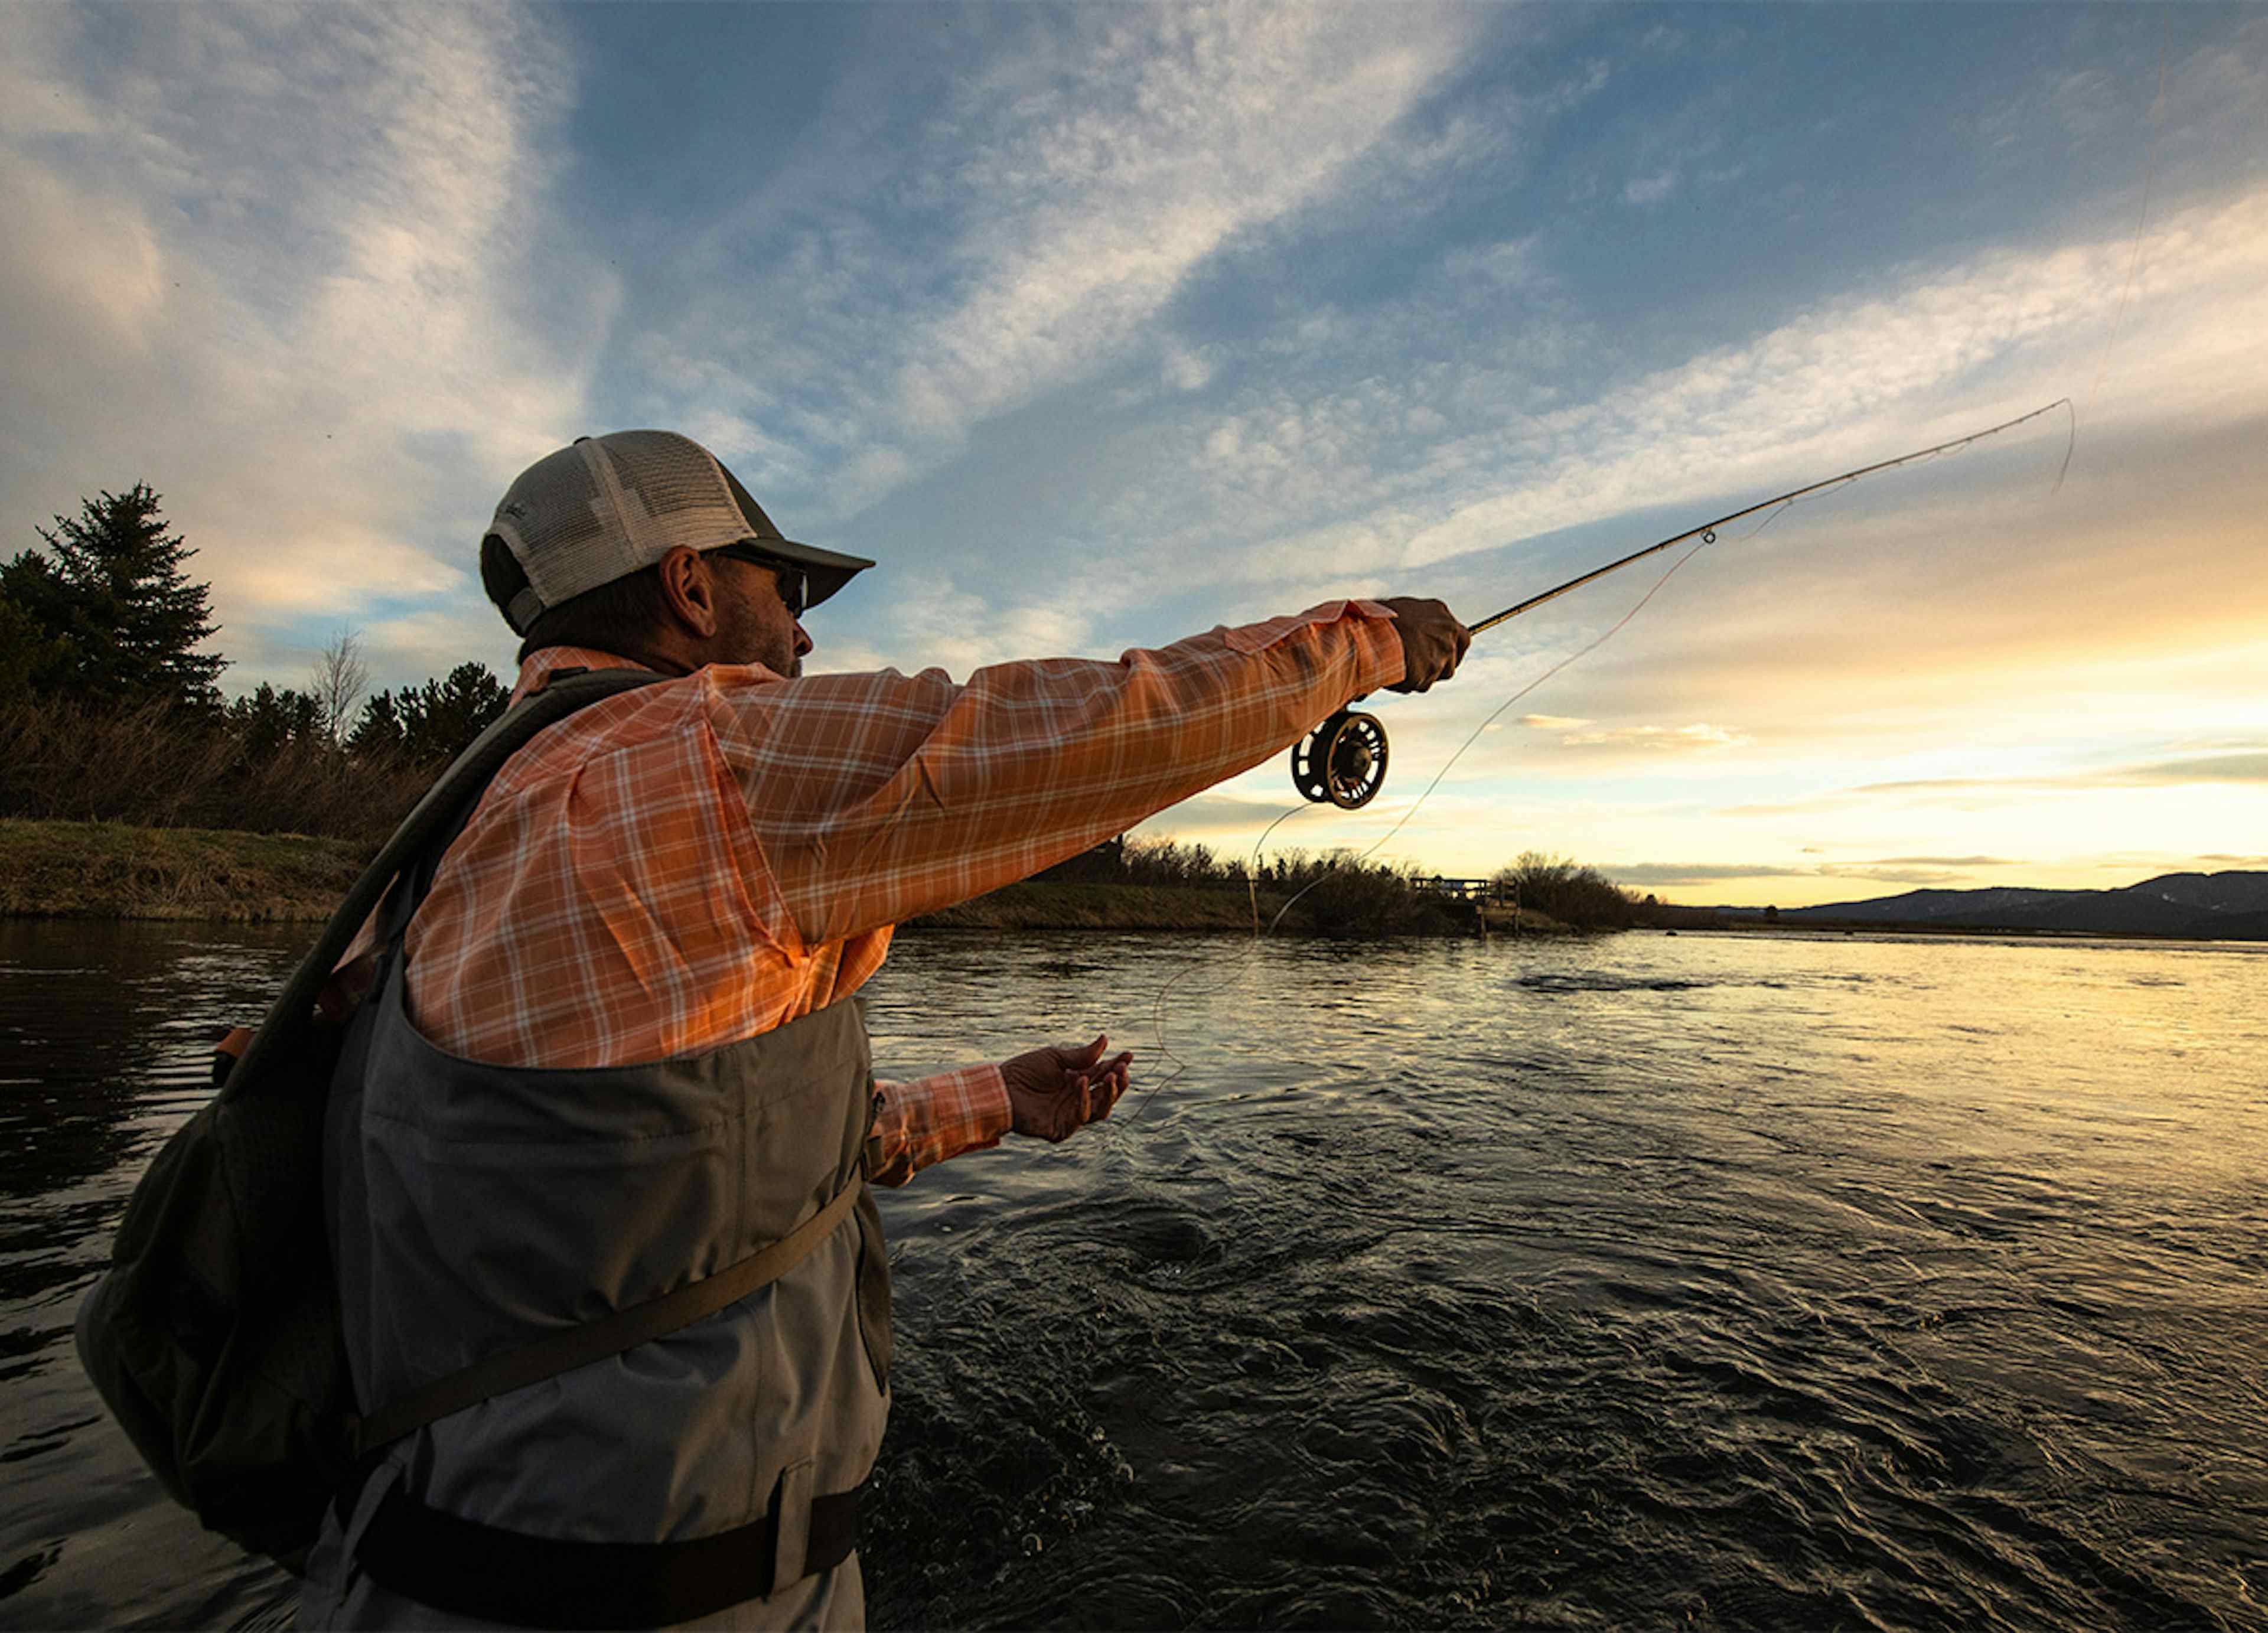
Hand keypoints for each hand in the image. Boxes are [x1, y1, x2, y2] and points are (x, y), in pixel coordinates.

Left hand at [1002, 1034, 1132, 1142]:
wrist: (1001, 1088)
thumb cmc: (1024, 1071)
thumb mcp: (1055, 1058)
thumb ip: (1082, 1055)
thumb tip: (1105, 1040)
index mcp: (1076, 1081)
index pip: (1103, 1075)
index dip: (1117, 1066)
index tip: (1129, 1055)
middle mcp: (1076, 1100)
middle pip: (1107, 1095)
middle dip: (1117, 1082)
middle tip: (1121, 1069)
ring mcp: (1070, 1116)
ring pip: (1100, 1110)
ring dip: (1108, 1094)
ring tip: (1109, 1076)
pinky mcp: (1061, 1129)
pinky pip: (1080, 1118)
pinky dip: (1083, 1100)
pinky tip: (1080, 1083)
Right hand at [1378, 597, 1470, 692]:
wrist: (1372, 633)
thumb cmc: (1382, 618)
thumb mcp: (1408, 609)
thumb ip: (1422, 621)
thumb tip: (1419, 630)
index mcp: (1443, 617)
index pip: (1463, 638)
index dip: (1454, 650)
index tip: (1446, 654)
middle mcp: (1447, 637)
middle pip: (1452, 662)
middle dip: (1438, 667)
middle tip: (1419, 665)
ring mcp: (1440, 657)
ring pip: (1436, 676)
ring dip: (1422, 676)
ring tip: (1400, 665)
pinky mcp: (1428, 675)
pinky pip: (1419, 685)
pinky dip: (1408, 683)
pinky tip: (1394, 671)